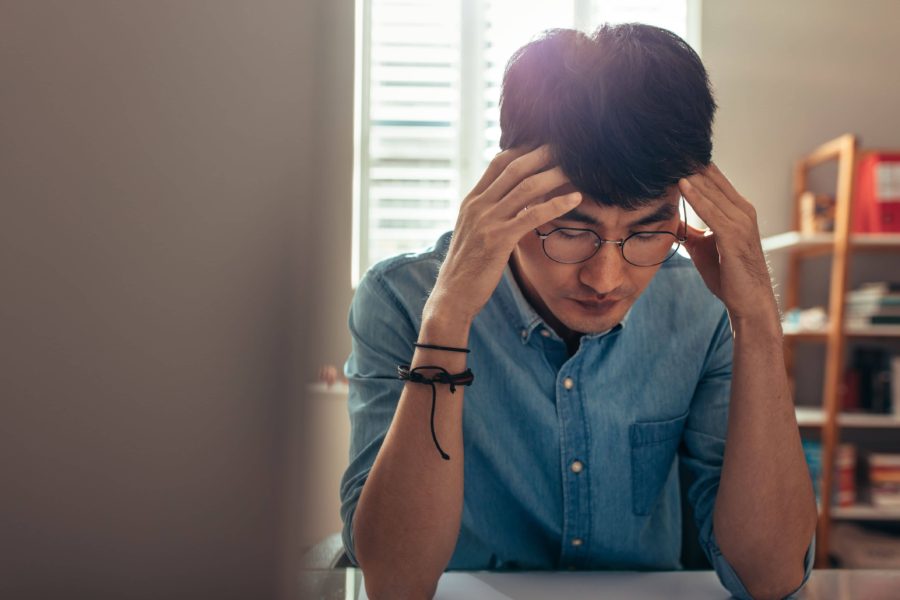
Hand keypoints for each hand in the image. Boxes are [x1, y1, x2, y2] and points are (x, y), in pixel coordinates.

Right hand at [423, 145, 581, 324]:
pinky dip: (557, 204)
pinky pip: (532, 215)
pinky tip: (576, 198)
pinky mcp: (499, 240)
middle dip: (543, 154)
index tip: (546, 143)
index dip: (524, 150)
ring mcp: (487, 221)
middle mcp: (478, 206)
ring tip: (577, 167)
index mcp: (472, 201)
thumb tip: (510, 205)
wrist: (452, 295)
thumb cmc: (467, 268)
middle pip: (514, 168)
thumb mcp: (474, 233)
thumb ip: (488, 215)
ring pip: (526, 187)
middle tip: (568, 145)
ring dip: (554, 174)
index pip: (498, 163)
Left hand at [677, 163, 777, 323]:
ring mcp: (741, 222)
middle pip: (712, 179)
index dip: (693, 166)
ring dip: (690, 175)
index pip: (713, 180)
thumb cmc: (727, 275)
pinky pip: (712, 211)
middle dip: (690, 165)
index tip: (670, 154)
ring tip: (670, 159)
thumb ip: (689, 231)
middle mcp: (742, 211)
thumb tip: (671, 222)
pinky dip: (697, 197)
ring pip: (712, 191)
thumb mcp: (702, 247)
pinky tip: (682, 184)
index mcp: (737, 210)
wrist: (747, 300)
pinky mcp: (734, 235)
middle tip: (666, 148)